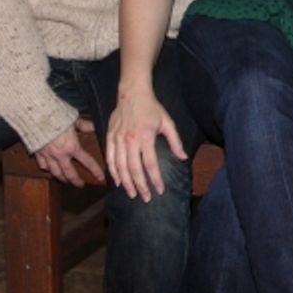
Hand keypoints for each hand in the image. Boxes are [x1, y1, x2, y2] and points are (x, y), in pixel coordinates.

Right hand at [34, 117, 104, 187]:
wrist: (36, 117)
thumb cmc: (57, 116)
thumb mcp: (74, 119)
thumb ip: (84, 125)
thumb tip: (94, 127)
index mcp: (72, 147)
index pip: (87, 162)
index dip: (95, 170)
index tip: (100, 178)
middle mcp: (60, 154)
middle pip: (69, 173)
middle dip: (76, 181)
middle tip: (80, 185)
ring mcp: (48, 155)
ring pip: (55, 172)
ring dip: (62, 178)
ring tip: (65, 181)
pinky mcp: (38, 153)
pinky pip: (42, 166)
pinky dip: (47, 169)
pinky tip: (49, 170)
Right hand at [105, 86, 187, 201]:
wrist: (132, 93)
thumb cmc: (152, 108)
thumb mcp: (167, 122)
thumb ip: (175, 141)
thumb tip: (183, 157)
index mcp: (145, 136)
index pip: (150, 164)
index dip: (155, 179)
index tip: (160, 190)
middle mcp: (130, 140)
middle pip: (134, 169)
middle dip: (140, 186)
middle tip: (146, 198)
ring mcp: (118, 139)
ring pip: (120, 166)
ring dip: (126, 182)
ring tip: (132, 194)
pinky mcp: (109, 136)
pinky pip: (109, 158)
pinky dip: (113, 171)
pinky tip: (118, 181)